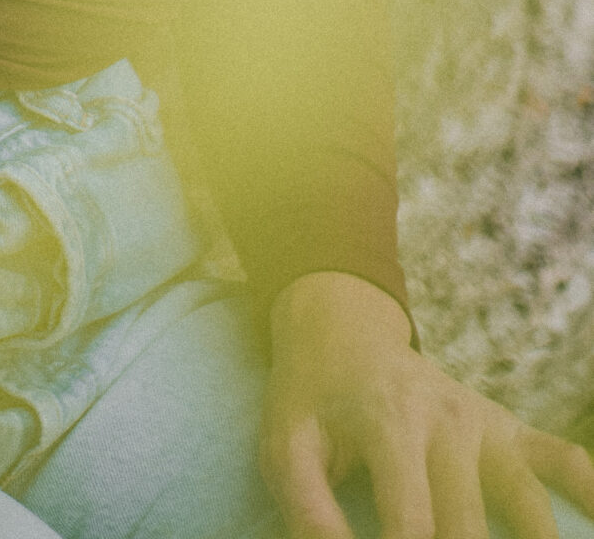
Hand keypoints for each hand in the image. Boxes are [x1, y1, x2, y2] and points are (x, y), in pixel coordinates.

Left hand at [262, 271, 593, 538]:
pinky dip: (587, 488)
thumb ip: (307, 508)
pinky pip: (561, 458)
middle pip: (470, 527)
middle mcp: (447, 420)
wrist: (343, 330)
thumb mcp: (286, 443)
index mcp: (391, 422)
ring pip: (527, 505)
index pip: (412, 522)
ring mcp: (484, 423)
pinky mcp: (506, 428)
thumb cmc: (312, 399)